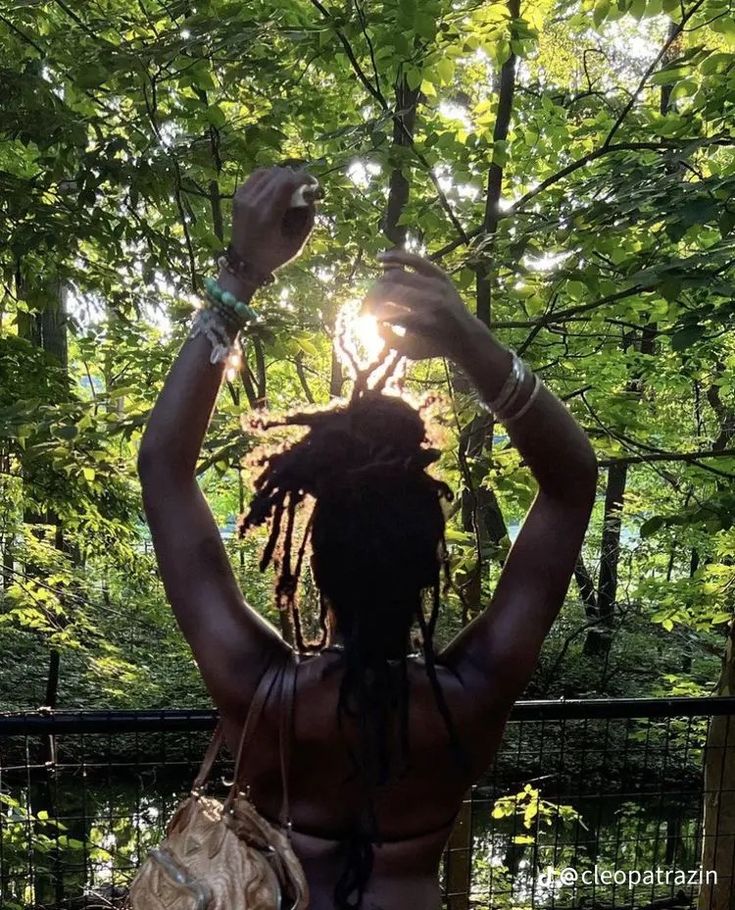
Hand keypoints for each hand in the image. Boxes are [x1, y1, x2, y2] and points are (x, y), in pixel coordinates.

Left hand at [229, 166, 316, 275]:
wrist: (244, 262)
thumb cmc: (274, 256)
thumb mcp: (297, 244)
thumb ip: (308, 218)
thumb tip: (312, 193)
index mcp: (268, 218)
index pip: (287, 184)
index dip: (304, 178)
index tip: (314, 183)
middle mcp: (253, 204)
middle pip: (279, 175)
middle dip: (296, 178)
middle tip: (305, 188)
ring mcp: (243, 198)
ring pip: (269, 172)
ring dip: (284, 177)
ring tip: (292, 188)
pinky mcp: (238, 195)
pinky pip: (258, 175)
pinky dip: (271, 176)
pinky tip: (277, 186)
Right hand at [362, 250, 486, 362]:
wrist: (464, 335)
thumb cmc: (432, 347)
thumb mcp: (408, 351)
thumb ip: (388, 338)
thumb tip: (371, 320)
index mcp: (421, 323)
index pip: (385, 311)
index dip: (370, 313)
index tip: (363, 318)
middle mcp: (429, 302)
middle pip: (388, 291)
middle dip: (371, 299)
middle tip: (365, 308)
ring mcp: (435, 286)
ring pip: (396, 276)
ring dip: (379, 284)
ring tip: (373, 294)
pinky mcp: (439, 275)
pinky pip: (414, 260)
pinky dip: (395, 257)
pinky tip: (379, 259)